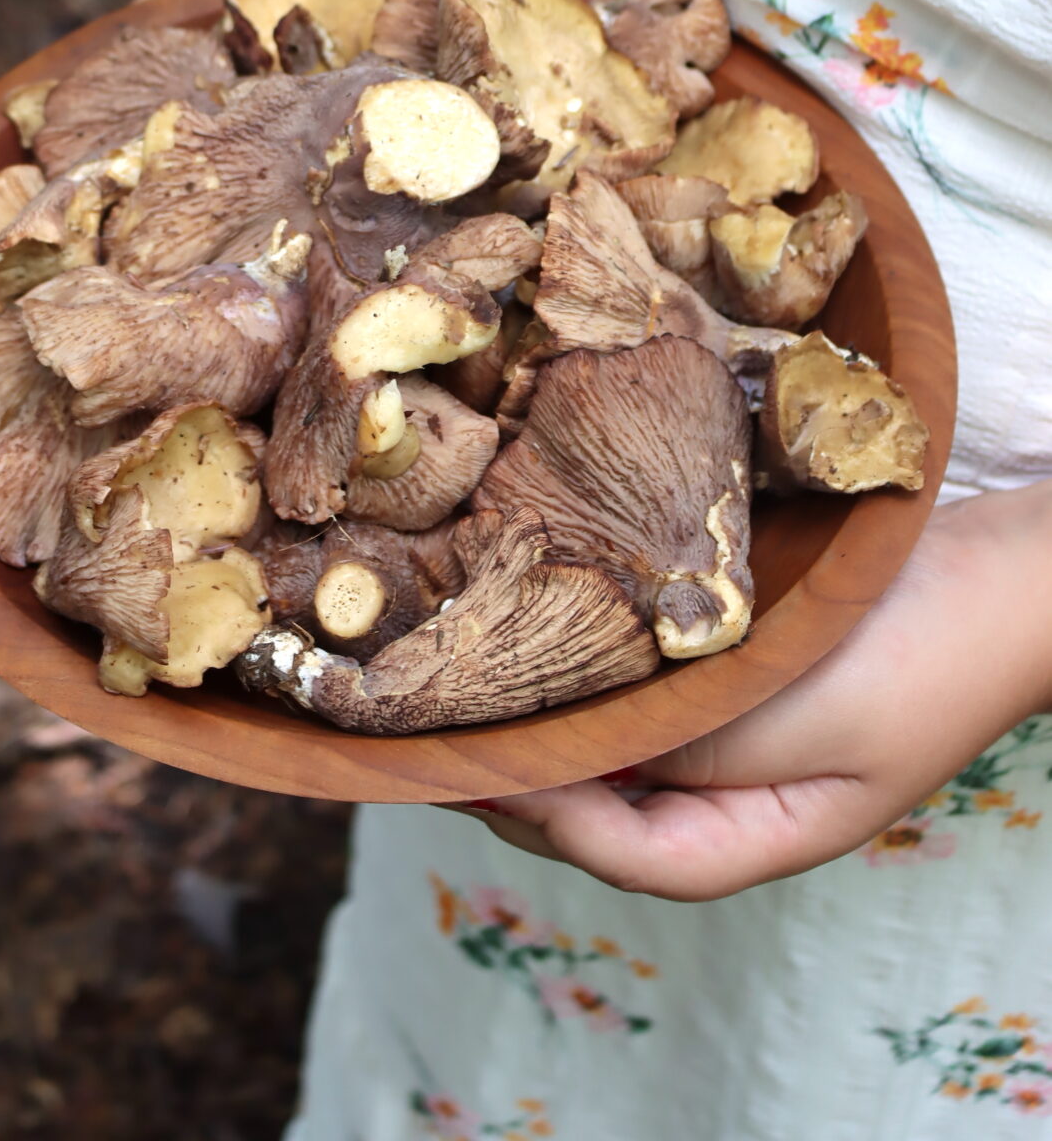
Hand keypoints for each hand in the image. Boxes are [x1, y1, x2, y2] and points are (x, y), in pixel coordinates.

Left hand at [448, 482, 1051, 900]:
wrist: (1012, 576)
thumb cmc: (922, 651)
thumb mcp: (804, 712)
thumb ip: (696, 744)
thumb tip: (577, 749)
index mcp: (757, 838)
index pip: (622, 852)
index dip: (541, 813)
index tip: (471, 756)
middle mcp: (736, 800)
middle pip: (603, 810)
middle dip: (520, 775)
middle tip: (434, 722)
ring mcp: (737, 738)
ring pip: (618, 751)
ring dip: (551, 720)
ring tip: (471, 677)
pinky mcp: (737, 677)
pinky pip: (648, 692)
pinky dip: (595, 673)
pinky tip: (552, 628)